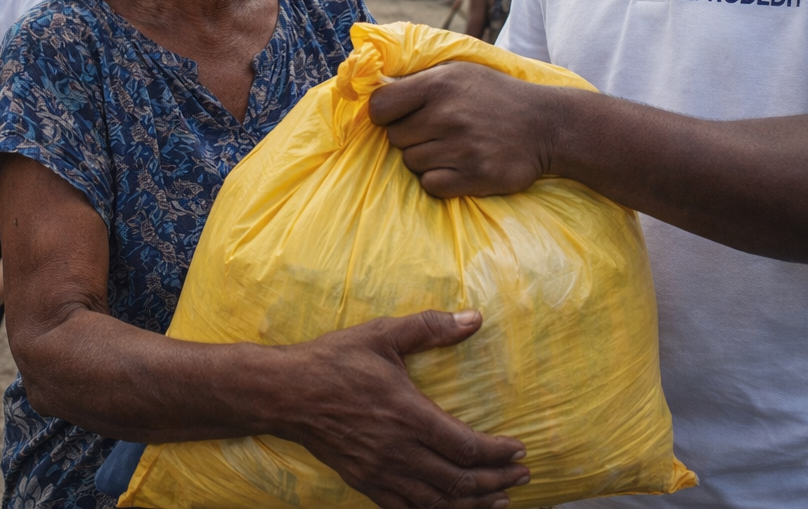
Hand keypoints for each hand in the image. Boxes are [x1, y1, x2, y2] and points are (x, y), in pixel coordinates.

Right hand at [280, 310, 528, 508]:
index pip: (467, 446)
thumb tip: (474, 317)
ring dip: (474, 504)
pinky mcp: (365, 483)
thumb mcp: (382, 334)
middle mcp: (398, 450)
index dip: (499, 453)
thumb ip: (430, 327)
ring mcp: (381, 472)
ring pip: (438, 502)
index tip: (519, 450)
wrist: (286, 393)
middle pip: (460, 481)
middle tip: (521, 477)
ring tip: (500, 499)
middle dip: (497, 481)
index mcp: (408, 414)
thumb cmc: (334, 360)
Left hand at [369, 62, 556, 197]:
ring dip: (426, 159)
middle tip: (437, 132)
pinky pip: (430, 185)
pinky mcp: (475, 177)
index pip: (380, 105)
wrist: (547, 125)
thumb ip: (418, 78)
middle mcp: (447, 115)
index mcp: (439, 84)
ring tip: (453, 147)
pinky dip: (440, 180)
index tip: (399, 116)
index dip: (384, 114)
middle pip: (395, 138)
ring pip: (411, 163)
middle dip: (411, 136)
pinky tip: (458, 166)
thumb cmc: (495, 95)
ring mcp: (461, 148)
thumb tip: (372, 84)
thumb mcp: (458, 72)